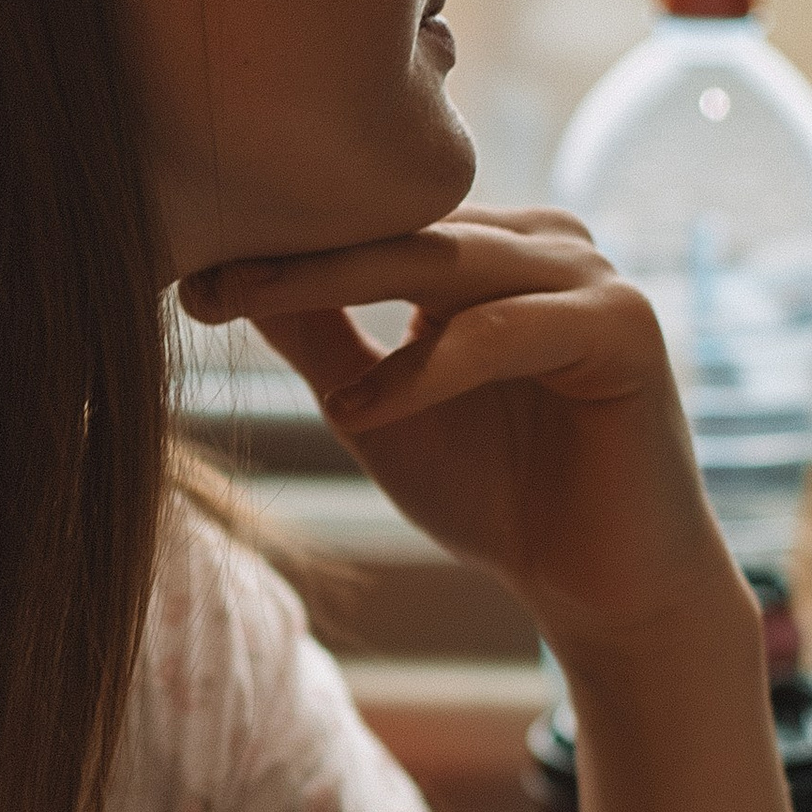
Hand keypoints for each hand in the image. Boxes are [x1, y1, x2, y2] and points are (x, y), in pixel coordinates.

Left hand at [180, 209, 735, 660]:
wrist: (597, 586)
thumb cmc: (493, 495)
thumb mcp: (378, 407)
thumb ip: (319, 340)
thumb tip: (222, 277)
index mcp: (490, 247)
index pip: (376, 225)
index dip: (282, 246)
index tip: (185, 270)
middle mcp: (543, 243)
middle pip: (400, 233)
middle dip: (294, 255)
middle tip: (201, 276)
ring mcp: (591, 278)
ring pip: (444, 265)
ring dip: (336, 284)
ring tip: (243, 305)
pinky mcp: (625, 328)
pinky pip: (503, 333)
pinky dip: (427, 370)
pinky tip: (360, 412)